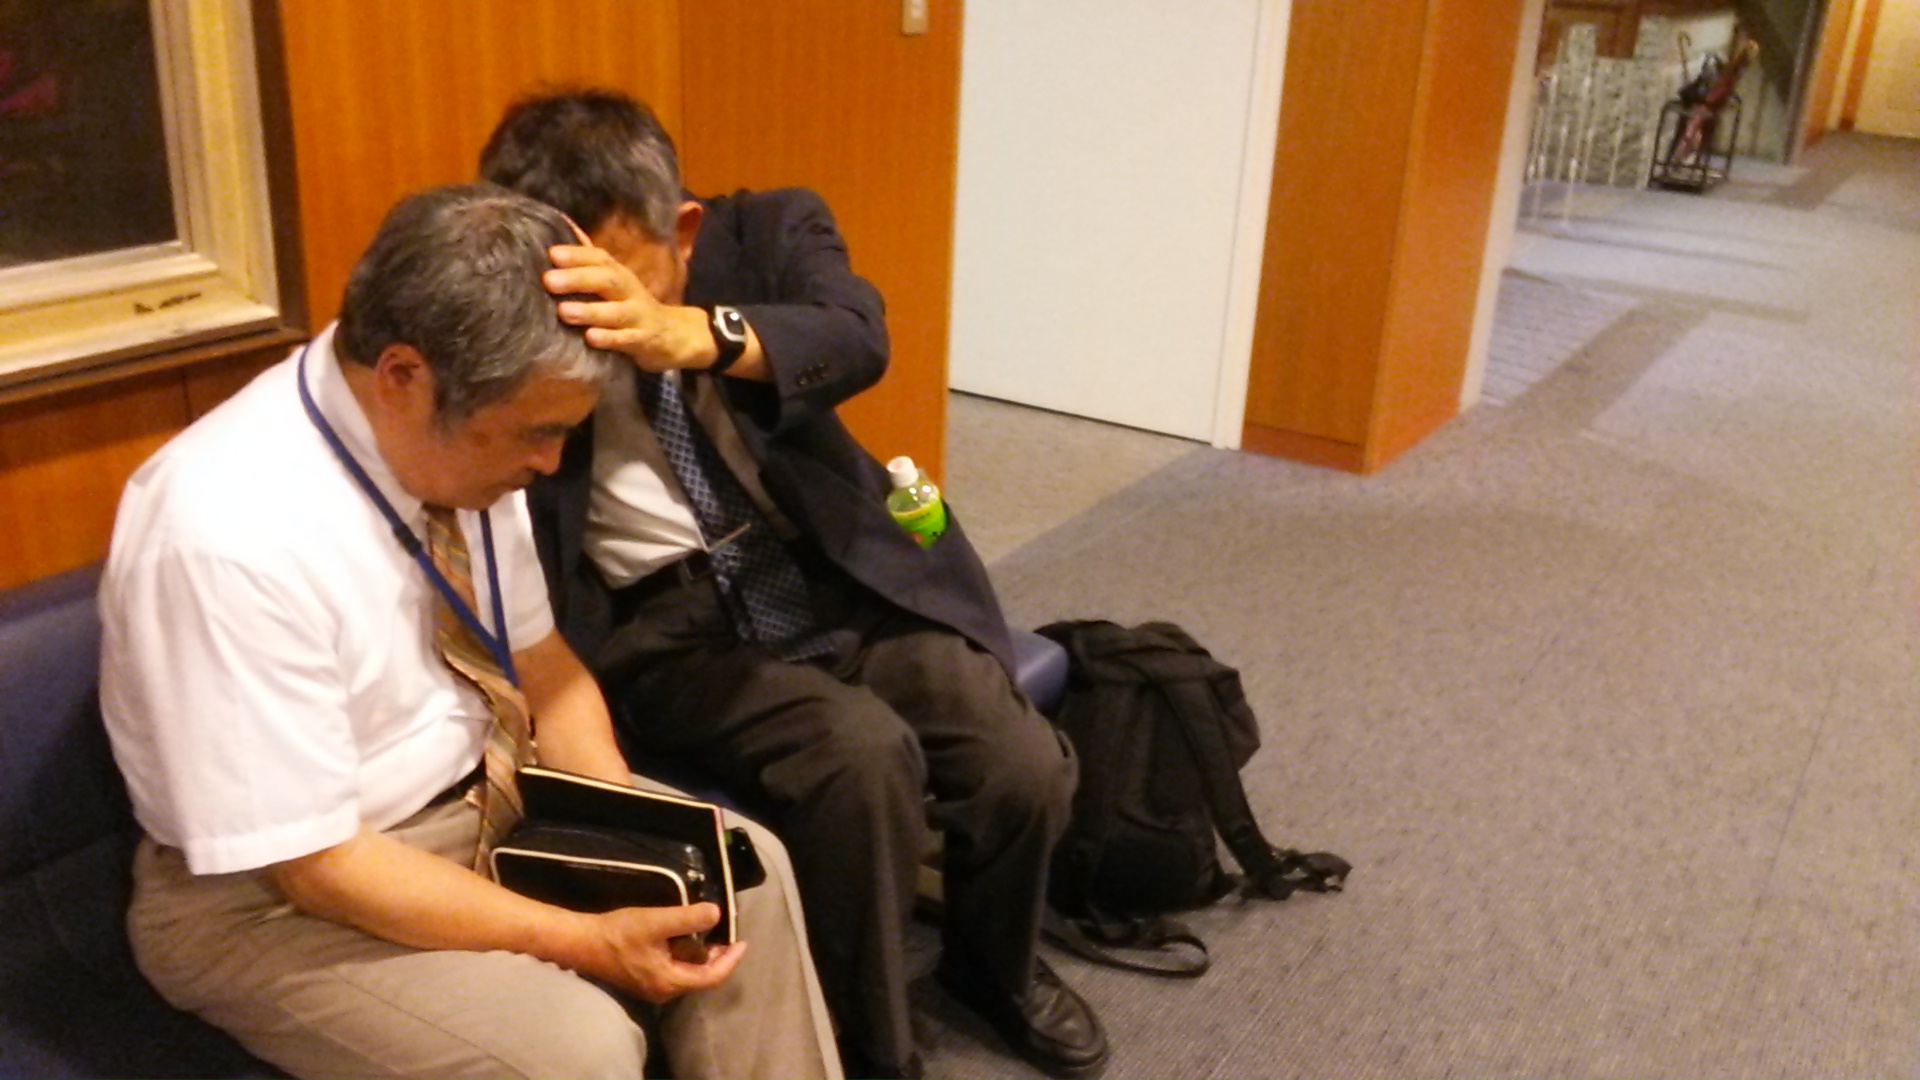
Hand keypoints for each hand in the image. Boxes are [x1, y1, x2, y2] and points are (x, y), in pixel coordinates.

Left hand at [544, 244, 708, 371]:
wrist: (676, 335)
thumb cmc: (632, 306)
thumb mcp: (614, 282)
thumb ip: (589, 259)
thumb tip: (564, 226)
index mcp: (619, 275)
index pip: (600, 259)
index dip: (578, 255)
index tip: (552, 254)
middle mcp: (630, 291)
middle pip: (608, 280)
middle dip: (578, 279)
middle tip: (548, 281)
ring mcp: (639, 316)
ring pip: (616, 312)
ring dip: (590, 311)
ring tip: (563, 311)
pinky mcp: (645, 341)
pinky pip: (628, 340)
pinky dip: (610, 338)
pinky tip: (590, 338)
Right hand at [582, 902, 746, 1003]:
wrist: (581, 942)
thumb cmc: (619, 933)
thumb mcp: (656, 922)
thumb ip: (687, 919)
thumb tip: (716, 914)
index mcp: (669, 983)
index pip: (711, 978)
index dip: (730, 960)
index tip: (743, 942)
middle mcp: (663, 992)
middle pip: (701, 979)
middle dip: (718, 959)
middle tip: (728, 937)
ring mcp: (651, 987)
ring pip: (687, 975)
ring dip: (702, 958)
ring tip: (711, 935)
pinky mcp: (643, 979)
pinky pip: (674, 971)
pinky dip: (686, 957)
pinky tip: (685, 939)